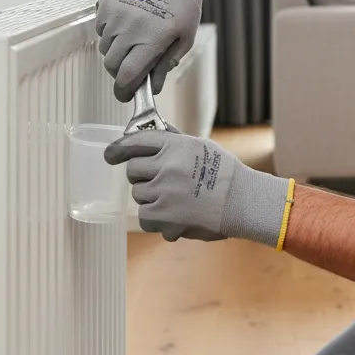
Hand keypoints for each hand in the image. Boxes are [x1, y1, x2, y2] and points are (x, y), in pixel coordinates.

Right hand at [96, 0, 209, 101]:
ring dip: (115, 51)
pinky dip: (109, 32)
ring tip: (134, 40)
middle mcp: (129, 28)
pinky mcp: (105, 2)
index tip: (125, 95)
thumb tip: (152, 88)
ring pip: (104, 47)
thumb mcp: (184, 39)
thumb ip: (166, 65)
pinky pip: (100, 28)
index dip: (124, 90)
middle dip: (120, 71)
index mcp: (151, 39)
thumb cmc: (182, 6)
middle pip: (111, 64)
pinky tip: (127, 24)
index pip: (127, 75)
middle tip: (132, 67)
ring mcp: (115, 14)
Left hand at [105, 130, 292, 245]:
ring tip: (178, 201)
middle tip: (162, 183)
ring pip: (139, 196)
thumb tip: (154, 134)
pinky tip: (177, 216)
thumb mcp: (202, 147)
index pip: (136, 142)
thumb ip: (175, 142)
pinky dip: (158, 220)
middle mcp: (166, 167)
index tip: (111, 155)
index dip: (119, 149)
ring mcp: (163, 193)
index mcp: (175, 146)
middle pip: (132, 171)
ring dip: (153, 200)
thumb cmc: (226, 174)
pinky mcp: (163, 217)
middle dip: (143, 177)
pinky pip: (145, 218)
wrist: (244, 202)